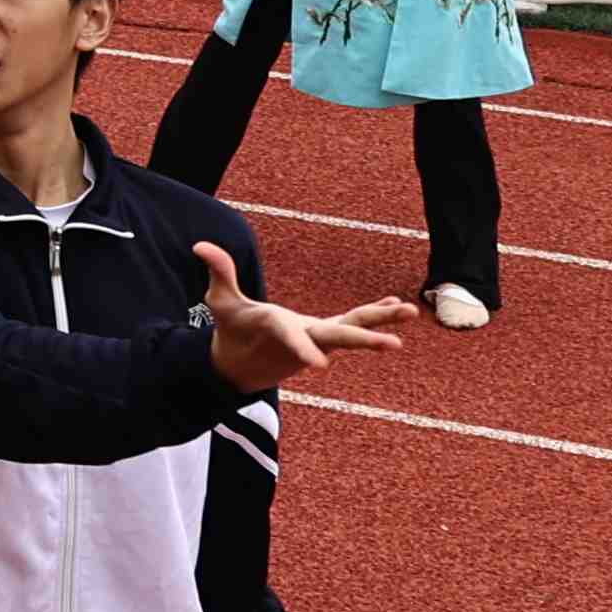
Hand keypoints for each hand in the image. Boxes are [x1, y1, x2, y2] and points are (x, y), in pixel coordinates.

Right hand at [197, 243, 406, 389]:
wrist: (239, 367)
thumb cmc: (230, 330)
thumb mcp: (220, 302)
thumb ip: (219, 272)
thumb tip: (200, 244)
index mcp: (277, 331)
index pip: (291, 339)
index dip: (303, 350)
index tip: (319, 366)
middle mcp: (304, 338)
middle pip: (338, 338)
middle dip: (366, 340)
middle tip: (394, 344)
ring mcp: (317, 338)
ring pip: (354, 330)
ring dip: (382, 321)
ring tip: (411, 310)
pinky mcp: (323, 335)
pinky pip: (352, 324)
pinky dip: (373, 313)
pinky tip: (395, 304)